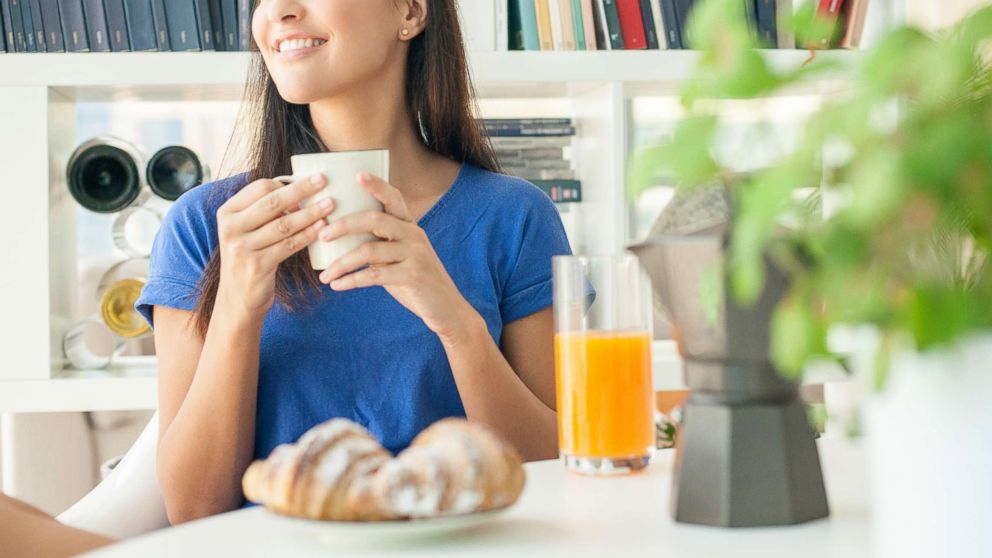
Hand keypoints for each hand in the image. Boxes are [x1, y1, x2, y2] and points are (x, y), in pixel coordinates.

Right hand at [216, 174, 334, 318]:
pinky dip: (308, 234)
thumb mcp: (246, 231)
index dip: (286, 184)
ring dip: (311, 212)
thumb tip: (299, 188)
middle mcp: (230, 228)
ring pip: (284, 224)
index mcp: (227, 212)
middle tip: (323, 180)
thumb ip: (263, 211)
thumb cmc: (250, 257)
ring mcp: (241, 248)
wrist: (238, 299)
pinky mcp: (257, 266)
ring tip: (331, 205)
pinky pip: (289, 245)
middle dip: (301, 189)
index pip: (260, 188)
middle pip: (273, 201)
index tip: (309, 182)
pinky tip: (322, 228)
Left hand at [317, 173, 475, 337]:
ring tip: (325, 274)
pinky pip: (375, 275)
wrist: (445, 308)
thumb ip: (379, 243)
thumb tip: (339, 235)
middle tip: (322, 234)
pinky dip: (352, 280)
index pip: (393, 198)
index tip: (357, 175)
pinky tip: (337, 286)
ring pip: (370, 251)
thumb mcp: (400, 256)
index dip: (377, 185)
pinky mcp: (413, 276)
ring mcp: (415, 255)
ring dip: (342, 263)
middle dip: (344, 225)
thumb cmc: (415, 280)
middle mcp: (414, 235)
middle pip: (375, 220)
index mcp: (409, 226)